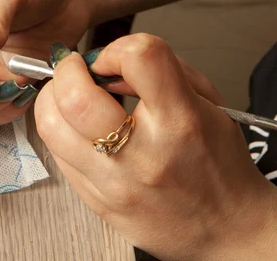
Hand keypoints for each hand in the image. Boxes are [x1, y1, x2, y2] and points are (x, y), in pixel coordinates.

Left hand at [35, 34, 276, 260]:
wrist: (226, 228)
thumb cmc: (217, 164)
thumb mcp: (207, 103)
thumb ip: (161, 70)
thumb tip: (109, 60)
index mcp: (180, 122)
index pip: (139, 59)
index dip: (117, 47)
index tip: (111, 58)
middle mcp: (142, 155)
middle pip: (75, 97)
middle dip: (67, 70)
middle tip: (76, 68)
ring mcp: (113, 184)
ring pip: (50, 126)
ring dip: (53, 99)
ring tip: (70, 94)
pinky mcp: (95, 202)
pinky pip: (56, 154)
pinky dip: (60, 130)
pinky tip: (78, 127)